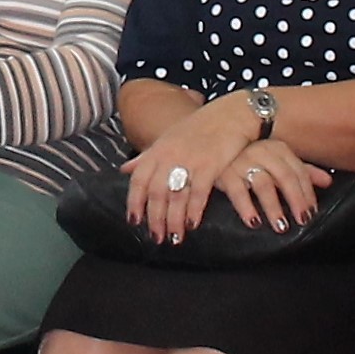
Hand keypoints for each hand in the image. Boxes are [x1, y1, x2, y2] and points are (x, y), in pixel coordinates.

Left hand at [123, 96, 255, 244]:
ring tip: (174, 239)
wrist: (230, 114)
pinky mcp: (210, 164)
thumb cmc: (199, 128)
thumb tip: (124, 170)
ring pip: (176, 196)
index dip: (134, 202)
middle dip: (155, 219)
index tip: (134, 222)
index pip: (138, 179)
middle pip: (156, 193)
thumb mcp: (168, 138)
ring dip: (174, 221)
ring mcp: (189, 160)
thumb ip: (147, 157)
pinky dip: (194, 211)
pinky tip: (193, 224)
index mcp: (157, 149)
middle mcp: (170, 155)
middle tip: (156, 238)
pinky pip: (198, 193)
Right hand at [218, 139, 332, 231]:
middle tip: (302, 220)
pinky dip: (246, 207)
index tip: (311, 212)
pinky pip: (237, 191)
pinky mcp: (225, 173)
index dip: (307, 193)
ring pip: (263, 184)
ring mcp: (243, 161)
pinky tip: (253, 221)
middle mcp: (262, 152)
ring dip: (273, 207)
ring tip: (281, 226)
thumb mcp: (278, 160)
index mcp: (278, 149)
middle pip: (285, 177)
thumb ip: (303, 171)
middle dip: (296, 200)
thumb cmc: (251, 155)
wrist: (215, 142)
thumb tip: (328, 182)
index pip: (298, 171)